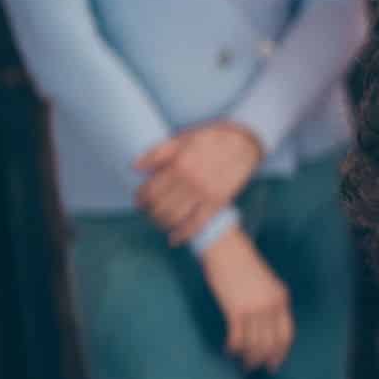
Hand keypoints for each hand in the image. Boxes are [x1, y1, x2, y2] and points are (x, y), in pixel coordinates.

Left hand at [135, 121, 263, 243]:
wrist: (242, 144)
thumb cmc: (210, 139)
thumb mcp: (181, 139)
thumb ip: (157, 153)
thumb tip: (135, 167)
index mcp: (179, 164)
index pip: (151, 190)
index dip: (141, 198)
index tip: (139, 200)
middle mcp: (190, 181)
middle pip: (160, 206)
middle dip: (150, 211)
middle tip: (148, 211)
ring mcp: (205, 194)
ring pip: (175, 217)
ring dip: (162, 223)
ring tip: (160, 220)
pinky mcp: (218, 203)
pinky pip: (197, 224)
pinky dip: (183, 234)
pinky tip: (174, 238)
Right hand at [199, 227, 295, 371]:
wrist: (226, 248)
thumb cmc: (243, 265)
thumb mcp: (266, 284)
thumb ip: (270, 303)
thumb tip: (266, 328)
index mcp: (281, 299)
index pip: (287, 334)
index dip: (281, 352)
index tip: (275, 363)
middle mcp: (271, 305)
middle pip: (271, 343)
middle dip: (264, 359)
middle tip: (256, 368)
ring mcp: (254, 308)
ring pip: (254, 343)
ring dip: (248, 357)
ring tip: (242, 362)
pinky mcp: (235, 309)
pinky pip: (237, 337)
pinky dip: (234, 347)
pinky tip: (229, 350)